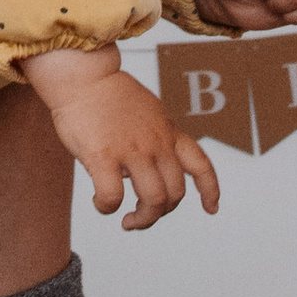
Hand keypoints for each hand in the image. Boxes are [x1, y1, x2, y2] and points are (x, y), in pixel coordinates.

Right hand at [27, 50, 219, 229]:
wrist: (84, 75)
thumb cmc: (108, 94)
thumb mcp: (149, 111)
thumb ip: (156, 137)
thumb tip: (147, 169)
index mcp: (168, 132)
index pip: (201, 164)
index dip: (210, 190)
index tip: (211, 208)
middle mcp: (156, 143)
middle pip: (176, 193)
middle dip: (161, 213)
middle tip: (141, 217)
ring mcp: (132, 150)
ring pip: (153, 201)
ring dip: (141, 219)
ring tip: (127, 221)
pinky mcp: (104, 156)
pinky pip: (113, 197)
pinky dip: (108, 208)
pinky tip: (100, 202)